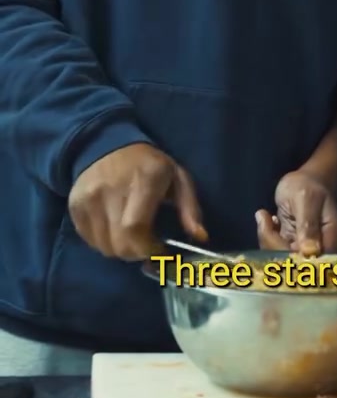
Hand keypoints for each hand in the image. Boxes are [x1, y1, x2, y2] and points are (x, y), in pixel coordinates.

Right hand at [68, 142, 206, 259]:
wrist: (105, 145)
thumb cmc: (148, 164)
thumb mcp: (177, 177)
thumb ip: (190, 207)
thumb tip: (200, 237)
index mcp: (143, 180)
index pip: (135, 228)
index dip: (147, 248)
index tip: (159, 249)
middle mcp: (111, 189)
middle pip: (119, 244)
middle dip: (136, 253)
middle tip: (146, 244)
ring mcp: (89, 198)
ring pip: (103, 247)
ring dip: (120, 249)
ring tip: (129, 234)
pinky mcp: (75, 206)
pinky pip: (89, 240)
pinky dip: (103, 242)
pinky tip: (113, 227)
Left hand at [255, 171, 336, 254]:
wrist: (303, 180)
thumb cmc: (307, 186)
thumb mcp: (307, 199)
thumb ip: (308, 224)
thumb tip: (309, 252)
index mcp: (332, 238)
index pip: (316, 261)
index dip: (296, 260)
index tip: (278, 239)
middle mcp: (321, 249)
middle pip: (298, 265)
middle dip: (276, 249)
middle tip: (266, 223)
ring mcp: (306, 250)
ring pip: (284, 262)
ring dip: (269, 243)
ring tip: (265, 218)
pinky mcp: (292, 248)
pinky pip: (277, 253)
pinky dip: (268, 240)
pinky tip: (268, 221)